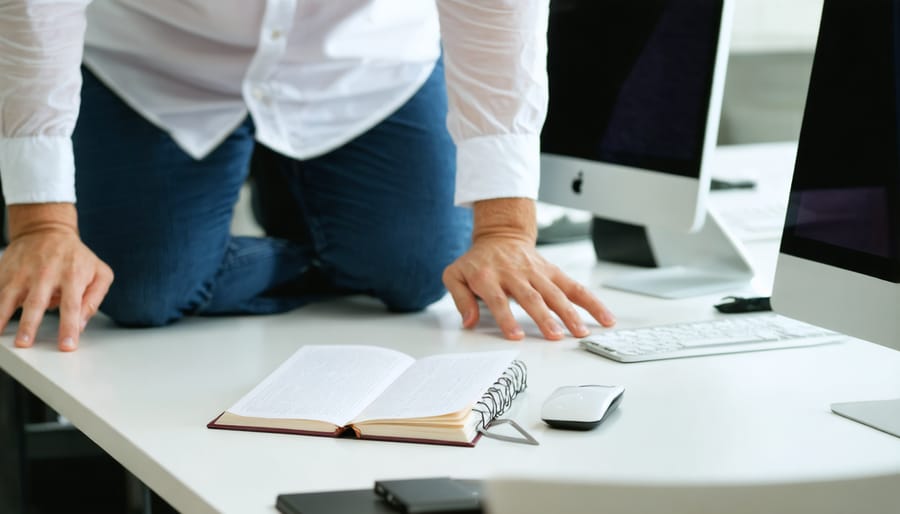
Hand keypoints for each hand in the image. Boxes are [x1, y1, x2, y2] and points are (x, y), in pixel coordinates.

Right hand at [0, 204, 113, 351]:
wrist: (47, 230)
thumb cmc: (76, 257)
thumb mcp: (99, 273)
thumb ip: (94, 299)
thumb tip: (82, 324)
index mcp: (72, 275)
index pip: (72, 305)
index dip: (69, 327)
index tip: (66, 346)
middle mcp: (46, 273)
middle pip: (37, 302)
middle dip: (30, 324)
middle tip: (25, 344)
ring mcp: (22, 272)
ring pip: (9, 296)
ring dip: (2, 316)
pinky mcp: (5, 271)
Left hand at [442, 198, 614, 340]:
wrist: (500, 236)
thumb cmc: (477, 262)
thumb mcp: (455, 274)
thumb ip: (459, 298)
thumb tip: (468, 321)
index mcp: (489, 276)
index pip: (498, 299)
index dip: (506, 318)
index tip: (516, 336)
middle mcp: (515, 273)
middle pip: (532, 297)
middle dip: (544, 317)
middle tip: (555, 336)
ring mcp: (536, 272)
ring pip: (556, 293)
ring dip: (570, 313)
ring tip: (580, 332)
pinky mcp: (552, 272)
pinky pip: (574, 287)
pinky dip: (591, 302)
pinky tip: (604, 317)